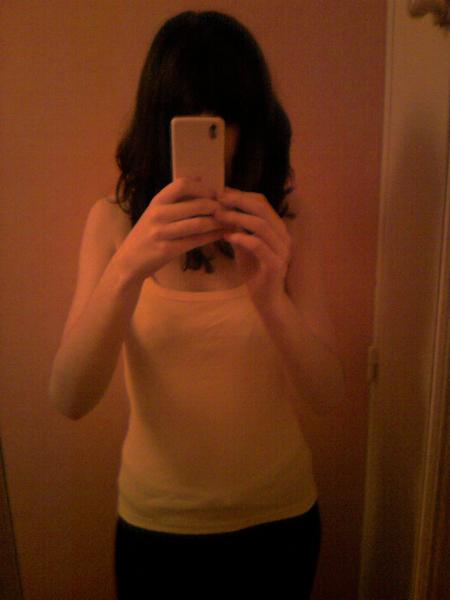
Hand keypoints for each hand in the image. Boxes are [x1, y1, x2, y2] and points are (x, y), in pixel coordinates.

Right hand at [115, 178, 227, 281]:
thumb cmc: (147, 235)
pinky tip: (221, 235)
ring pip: (199, 223)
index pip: (182, 184)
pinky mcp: (168, 249)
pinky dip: (212, 237)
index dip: (203, 188)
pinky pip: (196, 241)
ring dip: (218, 223)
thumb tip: (200, 179)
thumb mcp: (156, 212)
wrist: (129, 261)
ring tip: (230, 222)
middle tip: (230, 210)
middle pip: (196, 204)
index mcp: (157, 201)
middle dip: (217, 206)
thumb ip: (175, 198)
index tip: (216, 194)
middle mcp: (158, 214)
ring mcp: (162, 232)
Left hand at [214, 187, 291, 307]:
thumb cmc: (255, 272)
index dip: (242, 195)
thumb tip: (221, 210)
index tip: (222, 193)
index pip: (262, 203)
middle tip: (219, 200)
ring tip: (219, 217)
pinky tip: (227, 237)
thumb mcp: (244, 246)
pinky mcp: (275, 264)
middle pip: (262, 209)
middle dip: (239, 202)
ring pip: (261, 225)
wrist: (267, 299)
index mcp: (277, 228)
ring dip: (238, 218)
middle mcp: (283, 236)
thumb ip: (238, 229)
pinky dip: (242, 238)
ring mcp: (282, 250)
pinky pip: (258, 245)